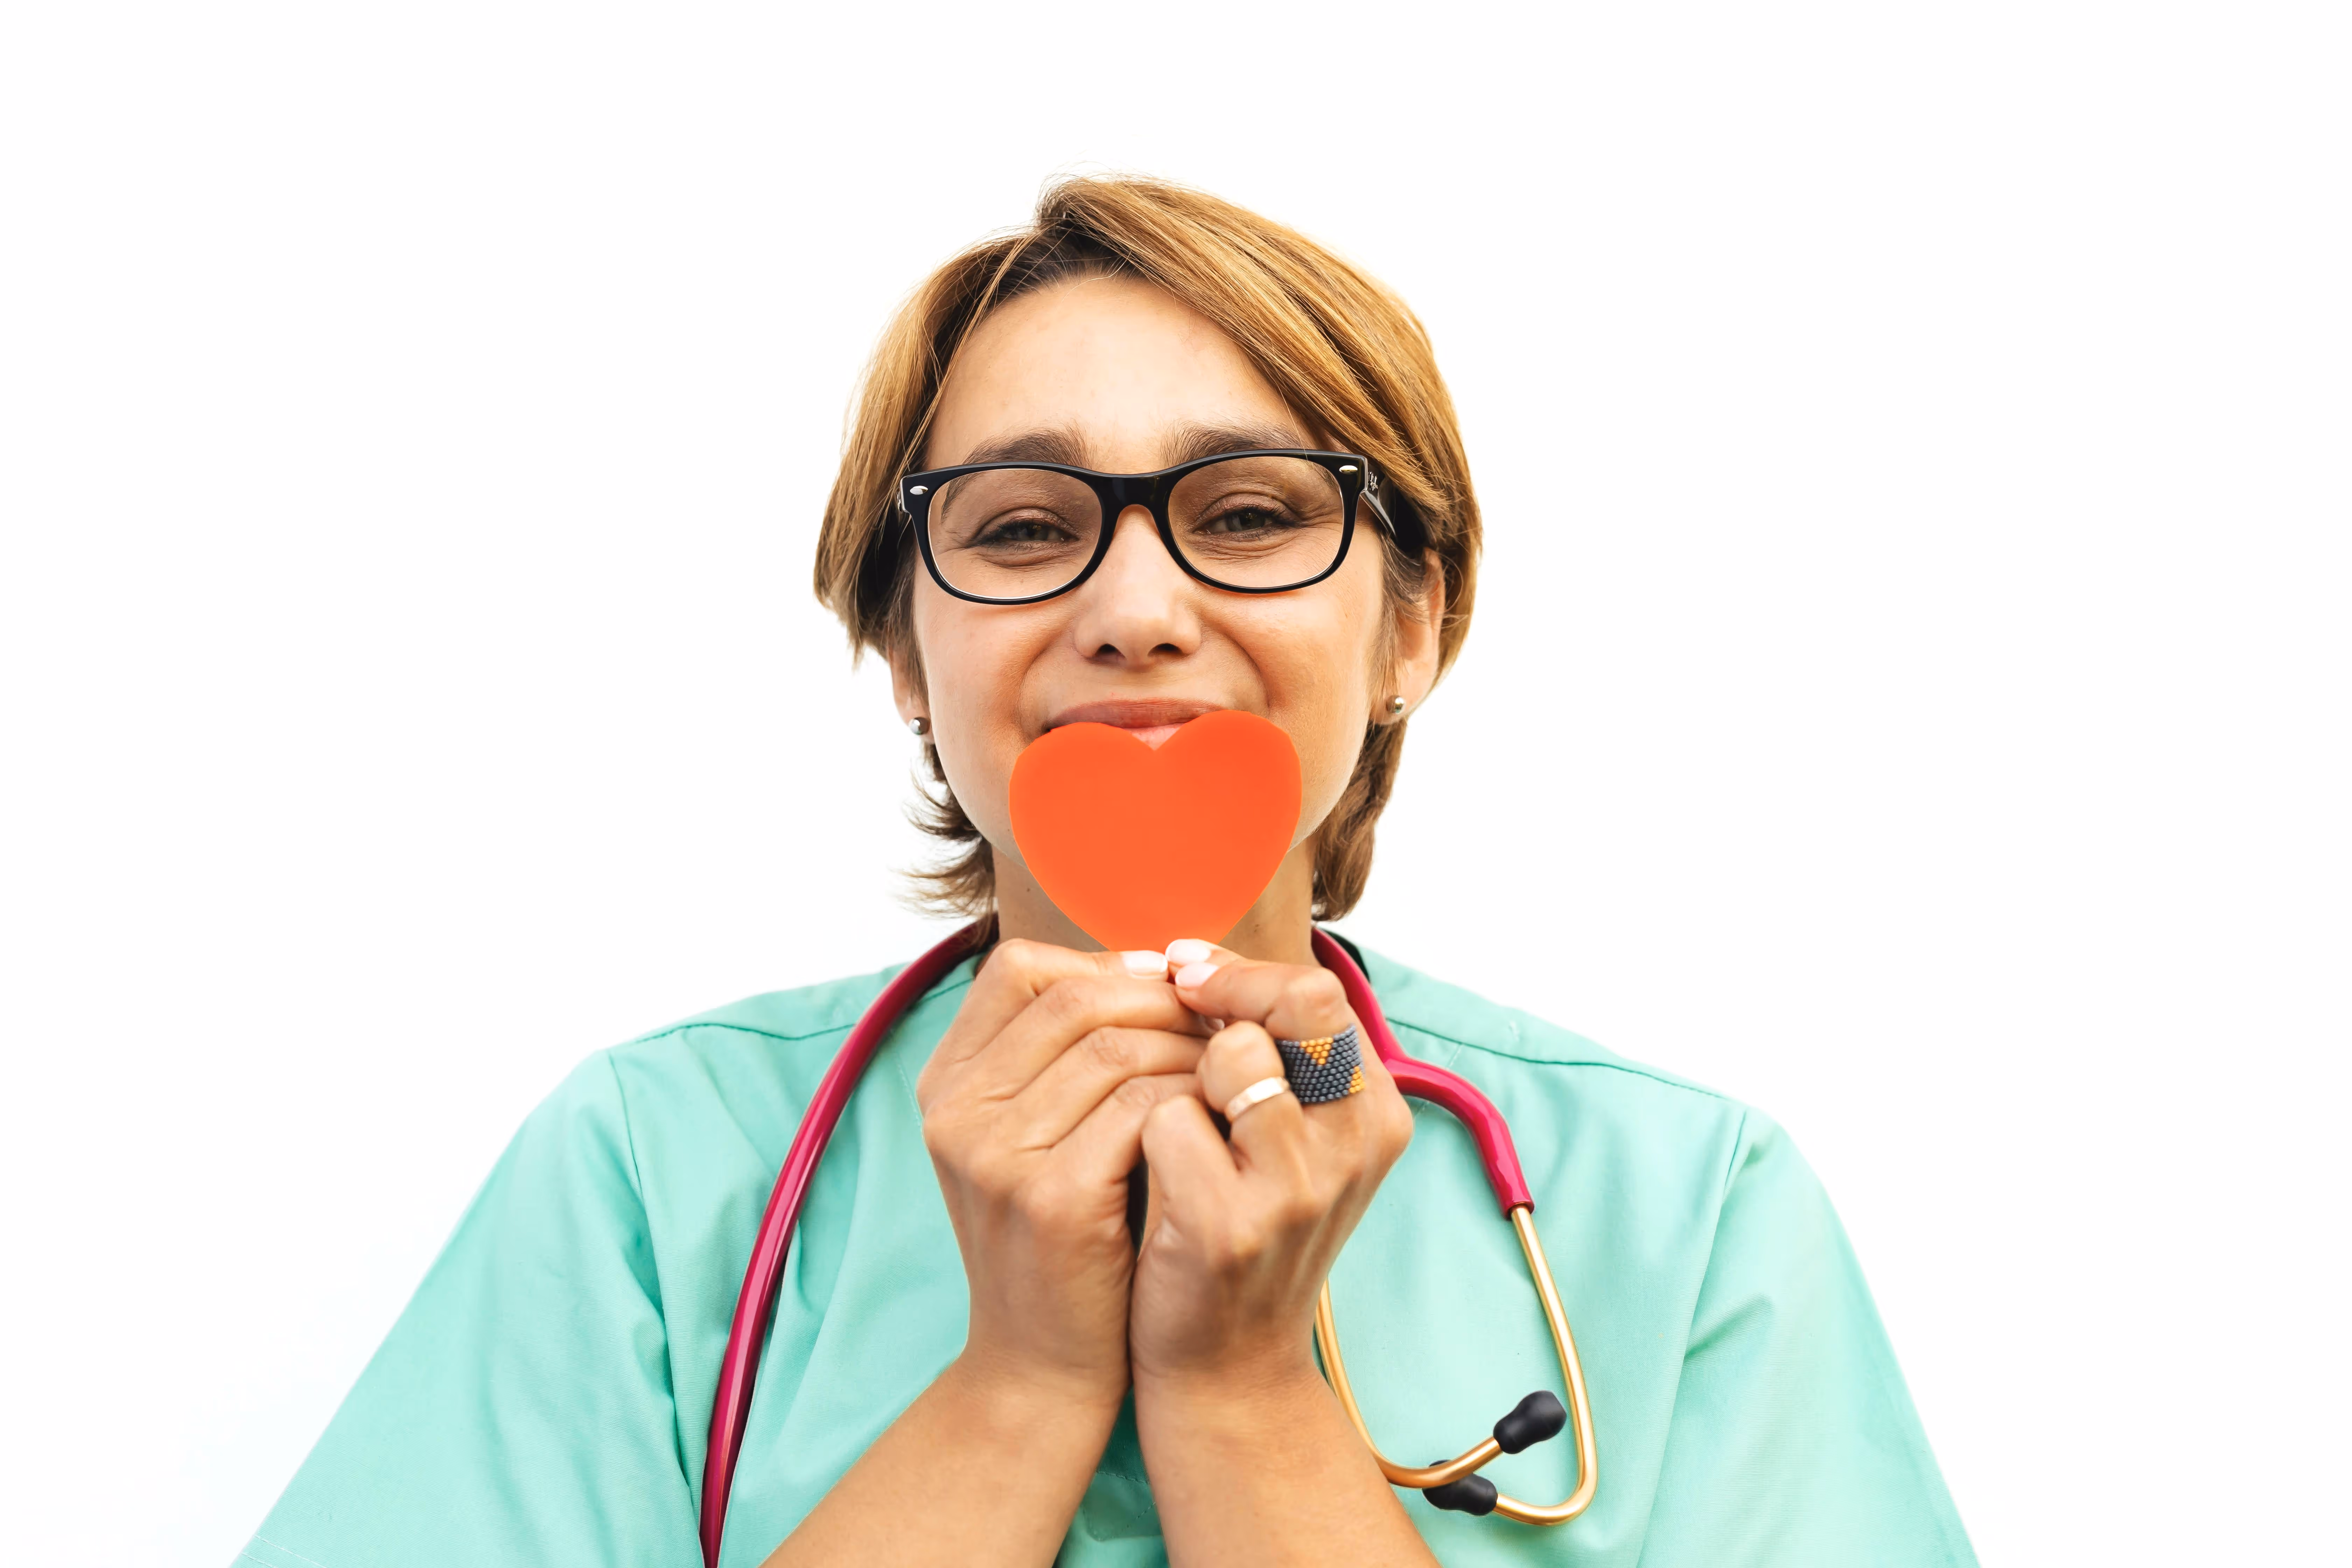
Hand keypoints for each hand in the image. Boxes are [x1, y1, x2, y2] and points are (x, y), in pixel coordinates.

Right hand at [915, 938, 1208, 1404]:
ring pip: (1117, 1046)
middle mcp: (955, 1109)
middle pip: (1076, 999)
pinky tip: (1221, 1115)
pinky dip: (1193, 1100)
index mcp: (946, 1082)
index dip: (1103, 962)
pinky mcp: (1049, 1197)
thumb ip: (1066, 1054)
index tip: (1168, 983)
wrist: (1041, 1364)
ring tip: (1230, 1065)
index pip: (1018, 968)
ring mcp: (995, 1153)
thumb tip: (1161, 964)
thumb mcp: (1037, 1134)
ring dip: (1189, 1046)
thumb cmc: (1064, 1234)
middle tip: (1222, 1017)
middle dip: (1163, 999)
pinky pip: (1142, 1107)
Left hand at [1128, 943, 1415, 1393]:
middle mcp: (1356, 1146)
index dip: (1246, 971)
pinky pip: (1169, 1119)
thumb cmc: (1237, 1226)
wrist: (1224, 1366)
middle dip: (1222, 994)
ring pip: (1231, 1054)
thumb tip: (1188, 958)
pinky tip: (1140, 1168)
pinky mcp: (1234, 1224)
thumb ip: (1267, 1056)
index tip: (1185, 971)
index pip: (1322, 993)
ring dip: (1179, 1066)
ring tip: (1163, 1107)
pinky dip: (1142, 1131)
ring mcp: (1301, 1187)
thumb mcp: (1281, 1140)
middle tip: (1168, 1003)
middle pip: (1298, 1005)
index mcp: (1376, 1113)